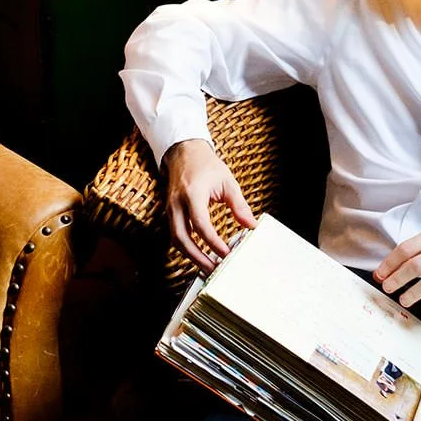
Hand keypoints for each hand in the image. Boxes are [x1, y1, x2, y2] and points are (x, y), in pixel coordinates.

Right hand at [163, 138, 256, 274]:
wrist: (183, 152)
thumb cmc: (205, 165)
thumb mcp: (227, 182)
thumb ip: (239, 205)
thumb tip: (251, 225)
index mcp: (192, 193)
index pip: (200, 224)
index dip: (212, 242)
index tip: (226, 253)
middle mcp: (177, 203)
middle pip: (181, 238)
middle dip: (197, 257)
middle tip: (213, 269)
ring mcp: (170, 208)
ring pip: (175, 239)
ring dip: (191, 256)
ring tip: (208, 266)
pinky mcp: (169, 212)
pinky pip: (175, 234)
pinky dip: (187, 247)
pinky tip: (200, 254)